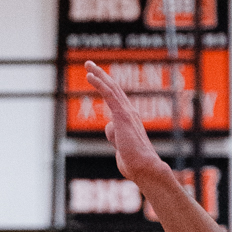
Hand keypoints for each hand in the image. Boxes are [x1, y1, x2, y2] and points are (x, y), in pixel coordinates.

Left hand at [84, 60, 166, 185]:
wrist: (143, 167)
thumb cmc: (134, 162)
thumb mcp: (120, 146)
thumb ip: (114, 135)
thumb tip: (109, 126)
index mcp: (129, 118)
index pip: (116, 98)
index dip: (106, 85)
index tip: (96, 77)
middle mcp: (129, 112)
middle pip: (113, 88)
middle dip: (101, 74)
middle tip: (89, 64)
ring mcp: (126, 113)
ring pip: (111, 88)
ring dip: (98, 74)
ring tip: (88, 64)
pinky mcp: (122, 116)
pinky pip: (109, 95)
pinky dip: (99, 84)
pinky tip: (89, 76)